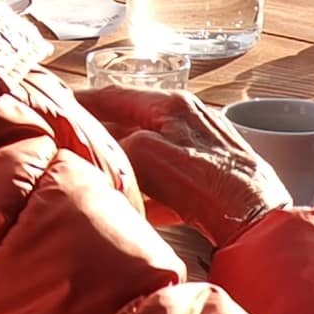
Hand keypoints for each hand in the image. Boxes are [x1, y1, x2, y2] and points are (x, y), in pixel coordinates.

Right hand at [81, 87, 285, 239]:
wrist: (256, 218)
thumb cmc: (208, 183)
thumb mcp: (147, 156)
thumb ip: (116, 146)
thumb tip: (98, 151)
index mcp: (170, 104)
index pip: (115, 95)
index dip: (83, 101)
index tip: (57, 106)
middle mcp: (186, 118)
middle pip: (130, 123)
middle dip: (101, 136)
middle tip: (73, 147)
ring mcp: (200, 145)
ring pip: (147, 151)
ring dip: (124, 165)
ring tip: (100, 179)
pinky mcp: (209, 174)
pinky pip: (167, 178)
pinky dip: (149, 189)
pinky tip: (138, 207)